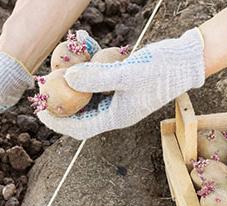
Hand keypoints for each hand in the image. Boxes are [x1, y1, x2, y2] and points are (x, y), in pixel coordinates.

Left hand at [38, 28, 205, 139]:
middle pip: (81, 114)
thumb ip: (97, 77)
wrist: (187, 59)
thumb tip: (67, 79)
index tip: (39, 112)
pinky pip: (98, 82)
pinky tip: (81, 55)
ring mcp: (119, 98)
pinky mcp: (122, 84)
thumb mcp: (128, 73)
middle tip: (44, 88)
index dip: (57, 122)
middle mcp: (116, 111)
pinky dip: (88, 72)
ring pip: (88, 97)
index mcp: (117, 117)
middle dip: (61, 103)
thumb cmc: (162, 68)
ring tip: (57, 71)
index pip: (79, 128)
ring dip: (72, 86)